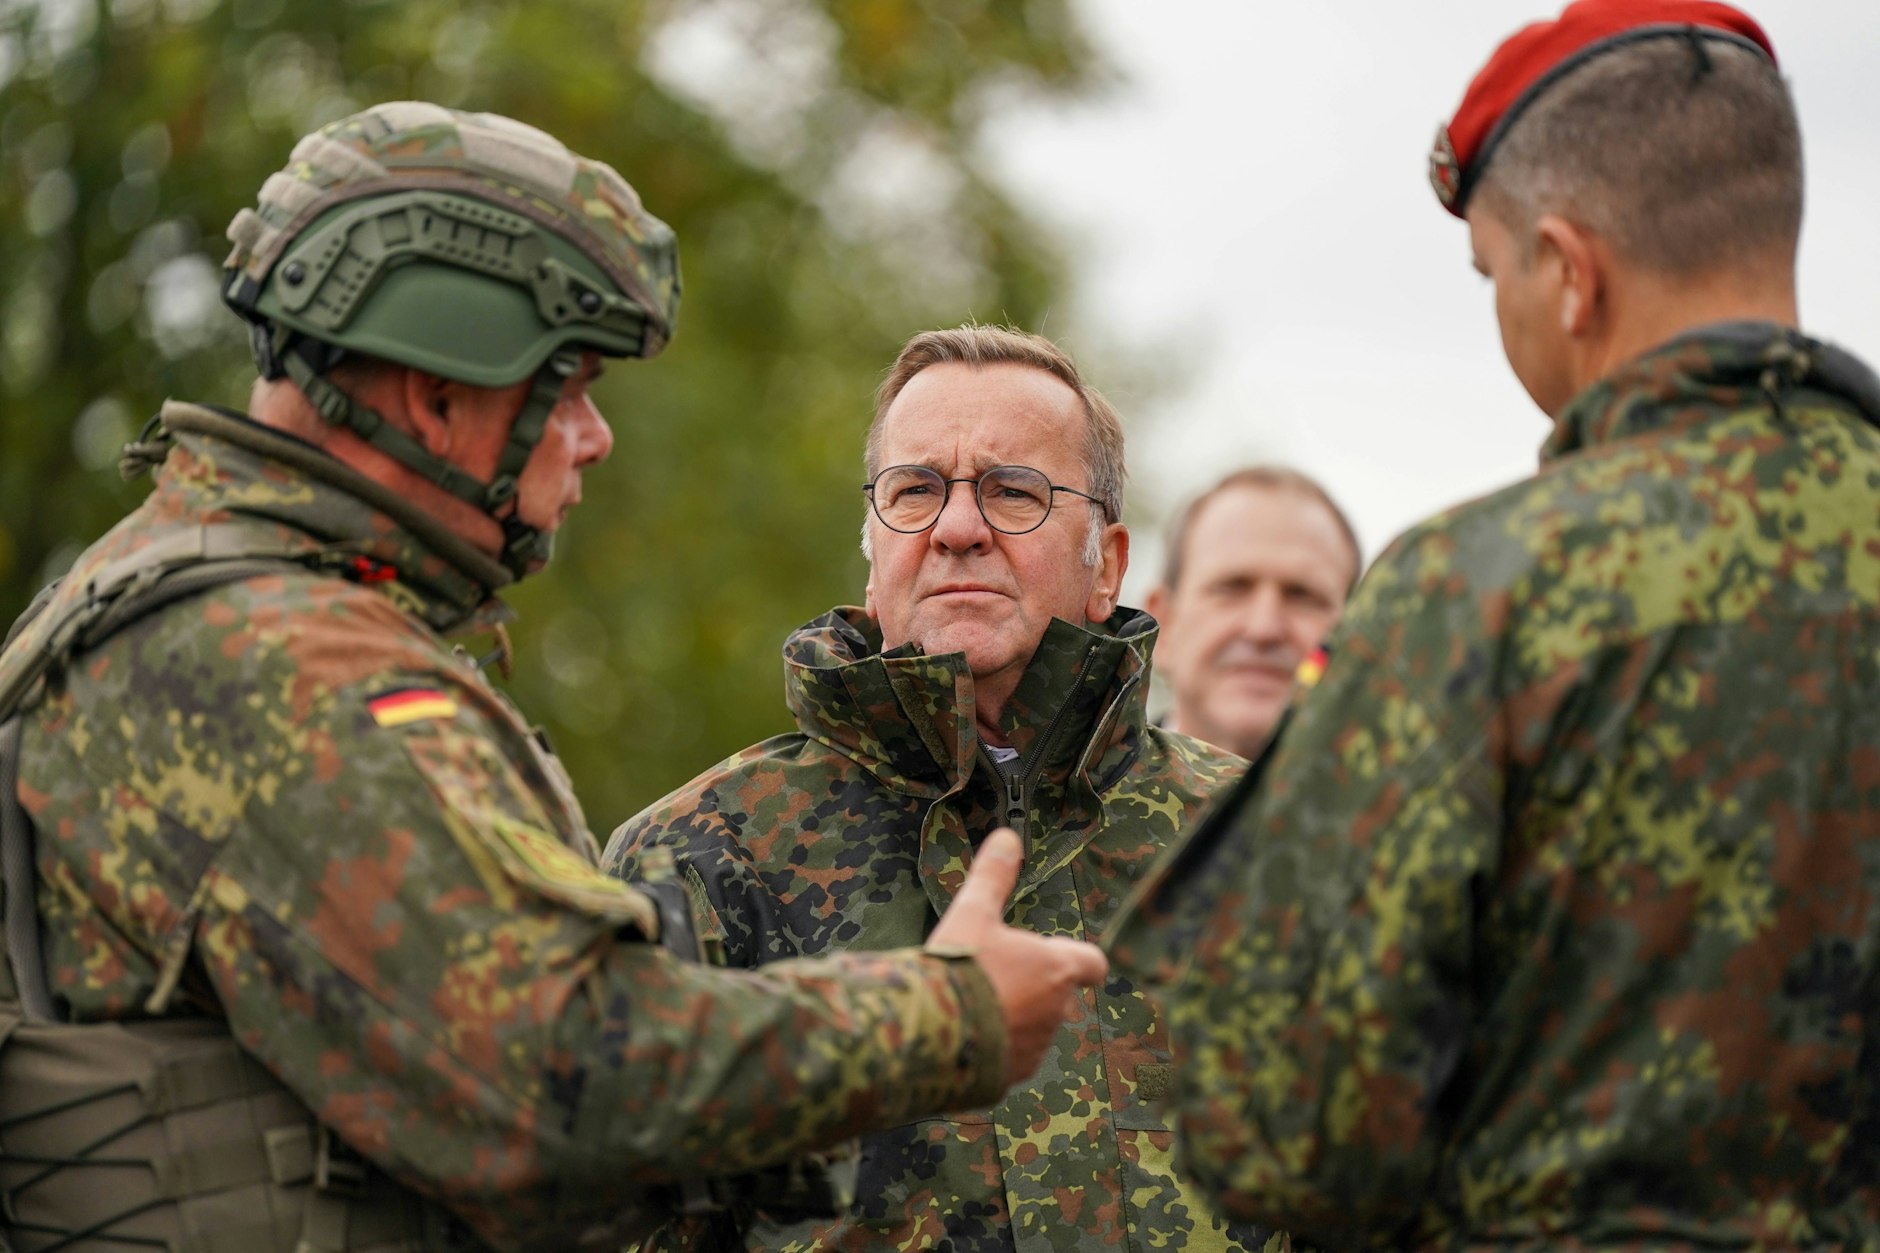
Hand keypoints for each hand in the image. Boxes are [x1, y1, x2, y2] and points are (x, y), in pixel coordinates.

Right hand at [929, 828, 1107, 1085]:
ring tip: (969, 1004)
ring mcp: (1034, 1049)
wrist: (929, 1035)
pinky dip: (992, 1049)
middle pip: (1057, 995)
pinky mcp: (1008, 1079)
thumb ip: (994, 875)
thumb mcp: (973, 913)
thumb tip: (1008, 836)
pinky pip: (1007, 1059)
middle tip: (993, 973)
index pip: (1092, 963)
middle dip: (1032, 986)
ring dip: (1012, 1017)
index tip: (1065, 953)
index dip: (1080, 958)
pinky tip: (961, 1035)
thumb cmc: (958, 968)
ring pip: (1033, 1028)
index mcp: (1056, 969)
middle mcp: (1055, 1011)